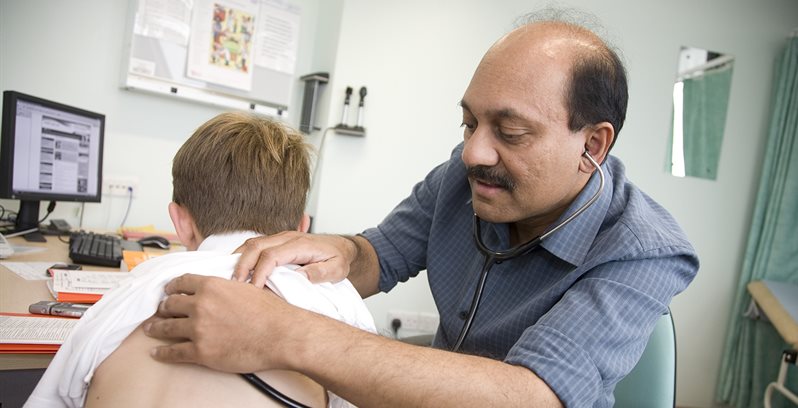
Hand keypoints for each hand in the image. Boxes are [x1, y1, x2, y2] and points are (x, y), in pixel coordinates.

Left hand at [144, 273, 298, 372]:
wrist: (282, 335)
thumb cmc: (271, 312)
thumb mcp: (247, 287)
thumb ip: (227, 287)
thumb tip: (222, 290)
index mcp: (212, 285)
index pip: (181, 282)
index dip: (171, 287)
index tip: (167, 291)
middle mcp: (200, 305)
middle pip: (170, 304)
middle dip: (162, 308)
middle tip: (159, 311)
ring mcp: (198, 329)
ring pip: (166, 327)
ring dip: (155, 328)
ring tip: (150, 329)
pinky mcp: (200, 351)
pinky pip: (174, 352)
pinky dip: (162, 353)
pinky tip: (157, 352)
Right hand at [232, 231, 356, 287]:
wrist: (341, 246)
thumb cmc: (338, 258)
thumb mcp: (337, 269)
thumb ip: (320, 273)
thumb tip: (300, 278)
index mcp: (300, 244)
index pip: (272, 255)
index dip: (260, 272)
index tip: (255, 289)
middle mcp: (287, 237)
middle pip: (256, 246)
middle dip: (242, 266)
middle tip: (236, 286)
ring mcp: (280, 237)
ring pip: (252, 243)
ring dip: (239, 260)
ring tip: (233, 280)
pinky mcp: (276, 241)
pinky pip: (255, 245)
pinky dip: (243, 256)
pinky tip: (238, 270)